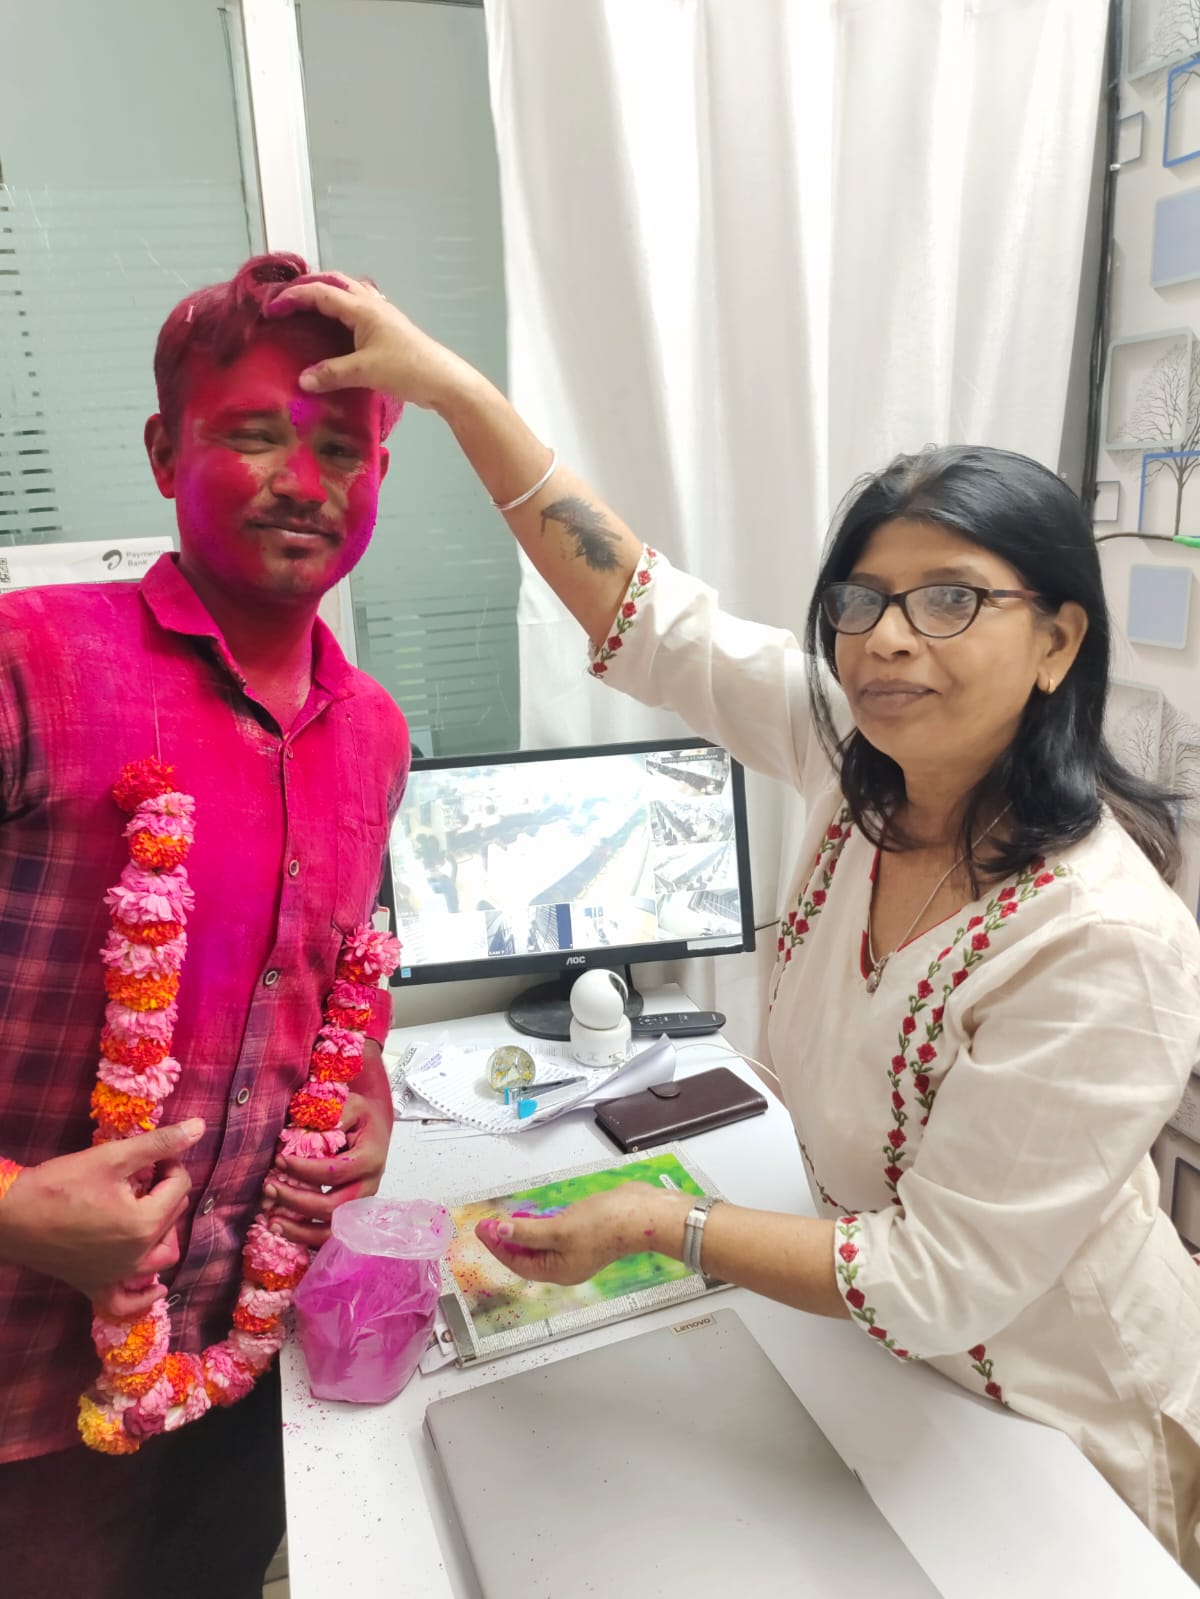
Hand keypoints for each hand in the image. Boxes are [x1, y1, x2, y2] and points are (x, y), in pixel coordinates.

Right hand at [0, 1119, 203, 1319]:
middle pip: (173, 1217)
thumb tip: (200, 1127)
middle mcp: (137, 1256)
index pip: (180, 1186)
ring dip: (165, 1232)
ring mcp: (116, 1276)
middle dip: (166, 1191)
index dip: (171, 1163)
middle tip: (145, 1174)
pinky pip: (127, 1302)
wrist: (10, 1218)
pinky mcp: (95, 1286)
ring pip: (162, 1257)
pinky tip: (156, 1286)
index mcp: (145, 1224)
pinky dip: (144, 1296)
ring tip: (148, 1209)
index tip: (152, 1154)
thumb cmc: (59, 1184)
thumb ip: (158, 1143)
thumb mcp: (112, 1157)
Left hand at [262, 1088, 391, 1248]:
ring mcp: (360, 1205)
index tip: (279, 1160)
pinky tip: (282, 1229)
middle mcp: (368, 1186)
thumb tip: (306, 1130)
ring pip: (332, 1230)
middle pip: (333, 1207)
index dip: (304, 1170)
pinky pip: (329, 1236)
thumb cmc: (361, 1117)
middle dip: (297, 1201)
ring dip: (299, 1230)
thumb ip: (333, 1116)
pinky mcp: (351, 1215)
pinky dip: (304, 1237)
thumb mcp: (351, 1106)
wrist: (374, 1128)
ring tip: (272, 1221)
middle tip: (269, 1188)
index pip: (334, 1172)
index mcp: (370, 1159)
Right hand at [265, 273, 472, 412]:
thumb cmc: (407, 369)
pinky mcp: (388, 329)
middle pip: (335, 283)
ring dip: (327, 294)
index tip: (273, 308)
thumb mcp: (365, 372)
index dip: (294, 297)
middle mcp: (371, 305)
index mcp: (362, 309)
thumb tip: (302, 380)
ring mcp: (382, 315)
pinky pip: (359, 309)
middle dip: (309, 286)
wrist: (443, 380)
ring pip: (349, 293)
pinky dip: (342, 310)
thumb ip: (332, 374)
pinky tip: (338, 325)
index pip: (321, 293)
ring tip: (308, 307)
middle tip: (288, 300)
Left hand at [474, 1182, 689, 1285]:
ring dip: (521, 1232)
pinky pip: (552, 1233)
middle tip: (487, 1222)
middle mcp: (564, 1264)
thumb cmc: (603, 1225)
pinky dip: (539, 1225)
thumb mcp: (559, 1229)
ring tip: (504, 1219)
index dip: (497, 1245)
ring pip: (539, 1244)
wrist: (640, 1214)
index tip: (482, 1228)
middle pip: (527, 1255)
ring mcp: (575, 1249)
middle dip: (506, 1239)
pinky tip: (532, 1215)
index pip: (517, 1262)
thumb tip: (500, 1232)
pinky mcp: (583, 1233)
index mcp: (558, 1270)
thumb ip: (527, 1232)